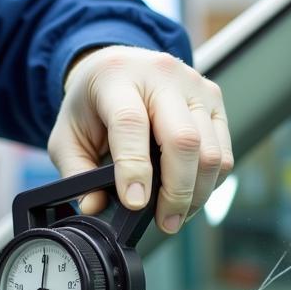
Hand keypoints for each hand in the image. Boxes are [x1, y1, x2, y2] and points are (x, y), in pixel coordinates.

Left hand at [47, 45, 233, 232]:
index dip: (135, 168)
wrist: (116, 67)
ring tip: (176, 215)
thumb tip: (95, 207)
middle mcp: (161, 75)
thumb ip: (77, 173)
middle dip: (177, 191)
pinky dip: (210, 182)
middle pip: (183, 139)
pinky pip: (223, 151)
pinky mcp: (214, 100)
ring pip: (211, 150)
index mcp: (117, 77)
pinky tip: (189, 195)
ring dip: (197, 193)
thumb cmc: (91, 103)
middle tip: (165, 222)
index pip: (131, 123)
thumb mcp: (67, 135)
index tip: (135, 204)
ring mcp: (194, 86)